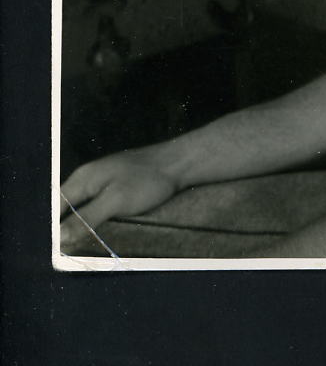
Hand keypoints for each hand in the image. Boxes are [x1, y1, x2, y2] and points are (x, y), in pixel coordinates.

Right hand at [60, 147, 179, 250]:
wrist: (177, 164)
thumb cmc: (147, 180)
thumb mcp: (115, 201)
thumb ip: (86, 218)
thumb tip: (58, 238)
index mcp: (82, 179)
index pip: (54, 209)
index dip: (52, 232)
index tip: (53, 255)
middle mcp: (86, 180)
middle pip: (64, 210)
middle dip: (63, 232)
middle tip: (64, 258)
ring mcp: (99, 183)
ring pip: (79, 210)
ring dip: (77, 229)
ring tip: (75, 252)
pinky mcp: (112, 189)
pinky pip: (93, 208)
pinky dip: (91, 222)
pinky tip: (93, 236)